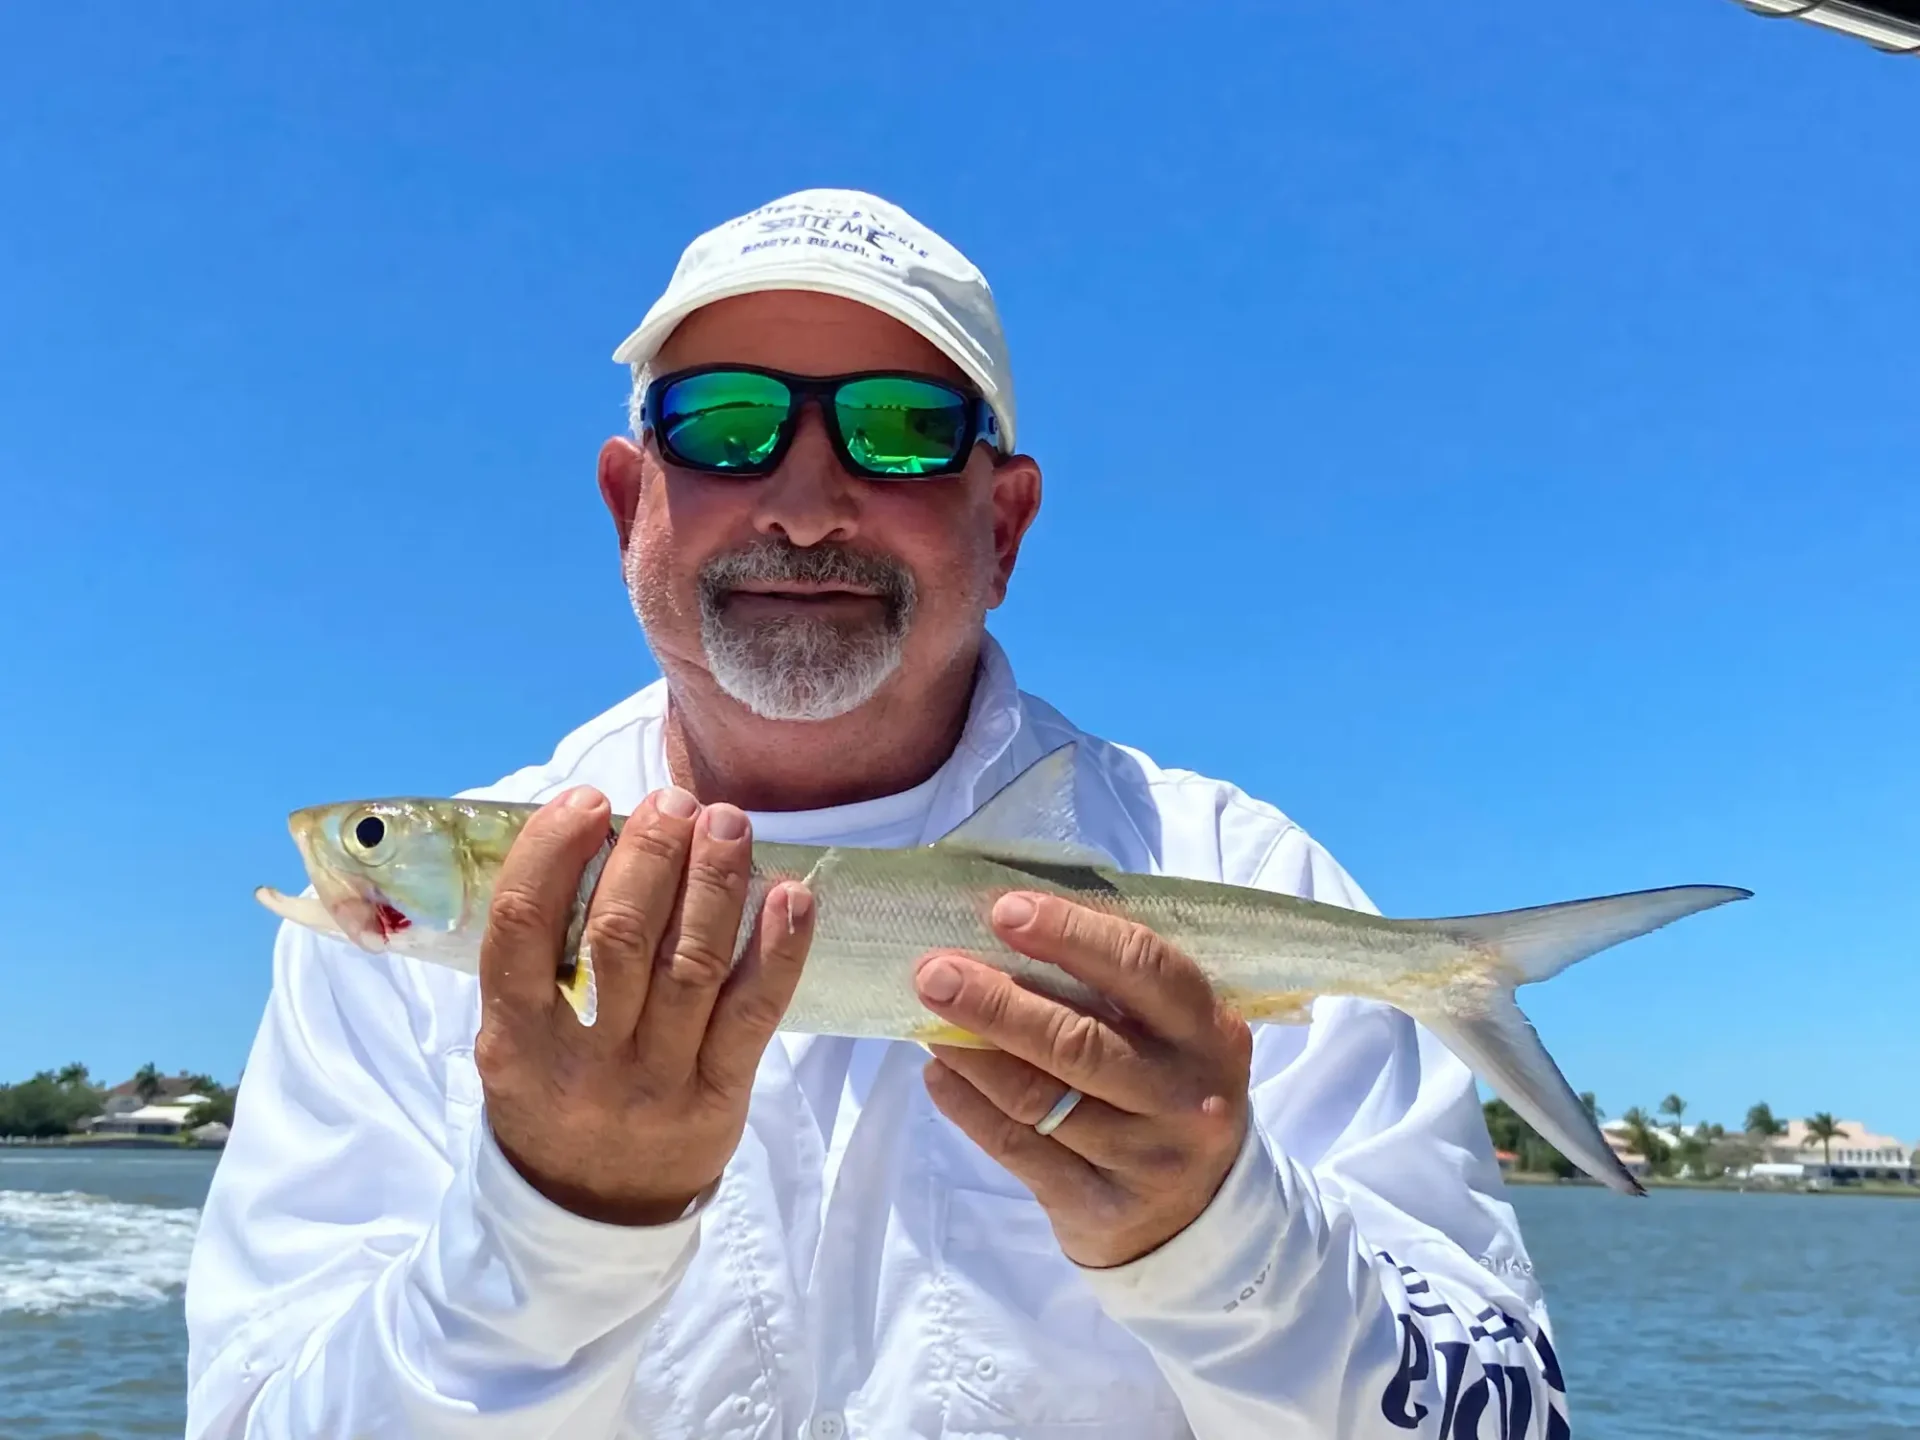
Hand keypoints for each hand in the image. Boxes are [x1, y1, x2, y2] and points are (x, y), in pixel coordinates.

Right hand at [474, 785, 812, 1225]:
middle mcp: (582, 1063)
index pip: (522, 929)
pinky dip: (778, 949)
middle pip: (620, 939)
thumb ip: (538, 955)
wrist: (592, 1213)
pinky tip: (790, 895)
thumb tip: (593, 834)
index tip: (588, 802)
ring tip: (728, 824)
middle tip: (675, 801)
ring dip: (715, 883)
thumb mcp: (515, 1037)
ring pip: (692, 966)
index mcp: (512, 1038)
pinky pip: (754, 1013)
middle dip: (652, 855)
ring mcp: (655, 1083)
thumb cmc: (554, 1094)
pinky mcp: (719, 1098)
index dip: (552, 853)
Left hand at [915, 892, 1251, 1268]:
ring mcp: (1147, 1158)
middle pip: (1077, 1040)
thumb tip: (1006, 927)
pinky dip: (969, 1107)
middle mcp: (1187, 1096)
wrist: (1195, 1211)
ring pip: (1038, 1097)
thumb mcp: (1169, 1032)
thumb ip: (1110, 983)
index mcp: (1209, 1031)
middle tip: (933, 972)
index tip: (1004, 911)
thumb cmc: (1165, 1085)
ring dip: (972, 1052)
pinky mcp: (1101, 1208)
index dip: (1070, 935)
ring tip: (929, 1019)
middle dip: (996, 1001)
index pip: (1142, 967)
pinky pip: (1019, 1149)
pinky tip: (940, 1075)